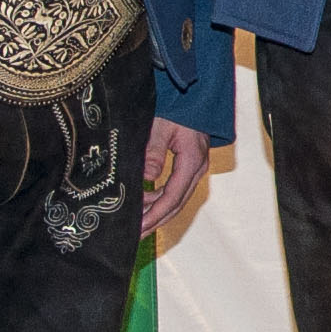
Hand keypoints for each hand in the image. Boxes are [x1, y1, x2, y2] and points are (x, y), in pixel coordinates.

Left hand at [139, 117, 208, 235]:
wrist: (194, 95)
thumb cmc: (179, 107)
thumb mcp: (162, 125)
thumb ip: (154, 150)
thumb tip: (148, 177)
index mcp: (192, 161)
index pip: (172, 197)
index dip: (155, 215)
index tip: (139, 227)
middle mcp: (196, 169)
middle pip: (175, 204)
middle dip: (154, 222)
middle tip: (134, 235)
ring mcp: (194, 169)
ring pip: (175, 199)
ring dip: (155, 211)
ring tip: (134, 220)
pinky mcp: (188, 167)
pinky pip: (174, 190)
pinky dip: (158, 199)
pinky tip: (143, 202)